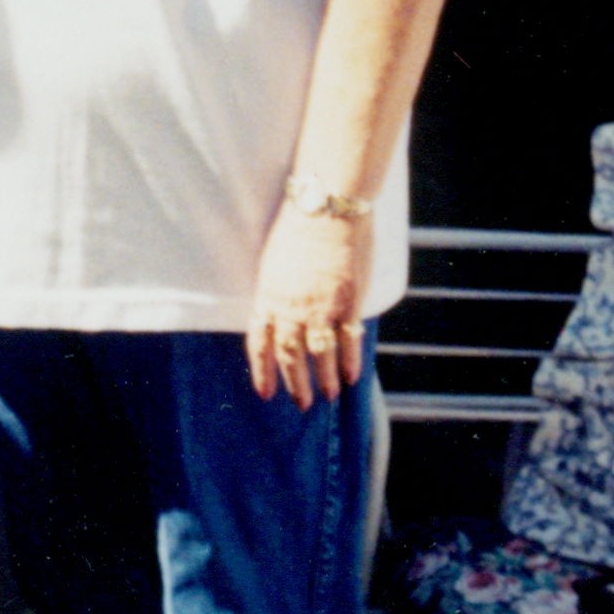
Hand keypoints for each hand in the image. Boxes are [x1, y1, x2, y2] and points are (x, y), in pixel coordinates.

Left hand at [247, 205, 370, 407]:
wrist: (325, 209)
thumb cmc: (296, 230)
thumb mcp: (273, 263)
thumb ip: (276, 293)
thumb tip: (279, 316)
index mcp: (268, 296)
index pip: (260, 342)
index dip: (263, 371)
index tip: (266, 394)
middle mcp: (291, 307)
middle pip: (290, 356)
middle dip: (296, 384)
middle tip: (302, 404)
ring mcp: (320, 307)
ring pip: (320, 354)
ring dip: (325, 380)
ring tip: (330, 396)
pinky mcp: (347, 302)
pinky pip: (348, 339)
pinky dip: (350, 361)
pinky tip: (353, 376)